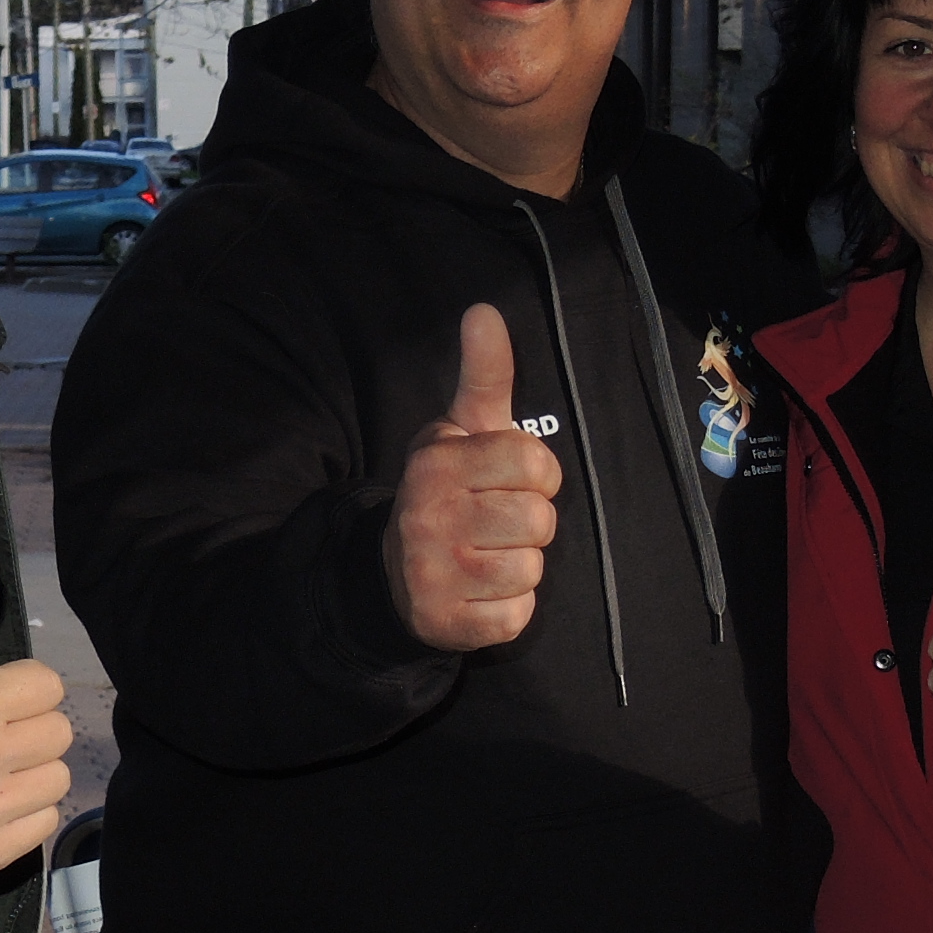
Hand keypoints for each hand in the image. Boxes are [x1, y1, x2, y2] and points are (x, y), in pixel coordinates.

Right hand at [389, 303, 561, 651]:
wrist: (393, 575)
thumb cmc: (449, 492)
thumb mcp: (461, 430)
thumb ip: (484, 374)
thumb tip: (484, 310)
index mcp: (437, 463)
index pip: (536, 462)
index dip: (537, 474)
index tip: (509, 480)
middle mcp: (428, 516)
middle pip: (539, 519)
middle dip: (529, 524)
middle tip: (496, 524)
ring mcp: (432, 573)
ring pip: (531, 569)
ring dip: (520, 567)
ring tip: (487, 557)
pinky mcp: (445, 622)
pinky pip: (517, 616)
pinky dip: (509, 609)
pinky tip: (481, 593)